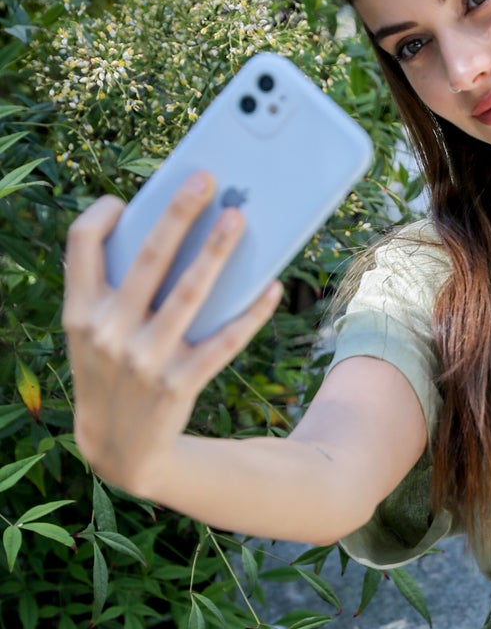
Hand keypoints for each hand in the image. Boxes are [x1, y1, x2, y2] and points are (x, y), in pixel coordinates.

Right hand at [62, 172, 283, 497]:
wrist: (118, 450)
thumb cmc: (111, 372)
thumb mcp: (93, 334)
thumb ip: (114, 289)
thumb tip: (168, 230)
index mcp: (80, 312)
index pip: (81, 243)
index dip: (103, 214)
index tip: (126, 199)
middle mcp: (109, 332)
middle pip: (149, 257)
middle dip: (178, 212)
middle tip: (206, 178)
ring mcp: (145, 360)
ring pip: (191, 292)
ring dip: (217, 251)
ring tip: (239, 218)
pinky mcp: (180, 383)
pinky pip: (224, 340)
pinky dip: (250, 312)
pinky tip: (271, 286)